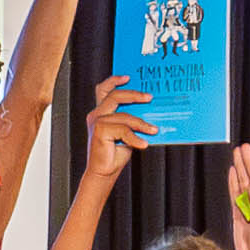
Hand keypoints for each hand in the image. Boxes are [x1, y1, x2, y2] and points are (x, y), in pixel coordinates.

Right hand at [81, 76, 153, 190]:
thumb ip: (131, 120)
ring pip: (123, 115)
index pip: (103, 90)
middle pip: (115, 96)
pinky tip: (144, 144)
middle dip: (134, 95)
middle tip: (149, 97)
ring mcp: (96, 122)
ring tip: (153, 129)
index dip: (114, 80)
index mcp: (101, 112)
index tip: (129, 77)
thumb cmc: (116, 151)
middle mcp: (97, 114)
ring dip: (141, 123)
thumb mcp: (126, 132)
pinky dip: (135, 137)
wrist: (104, 172)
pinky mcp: (99, 131)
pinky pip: (123, 130)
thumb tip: (150, 110)